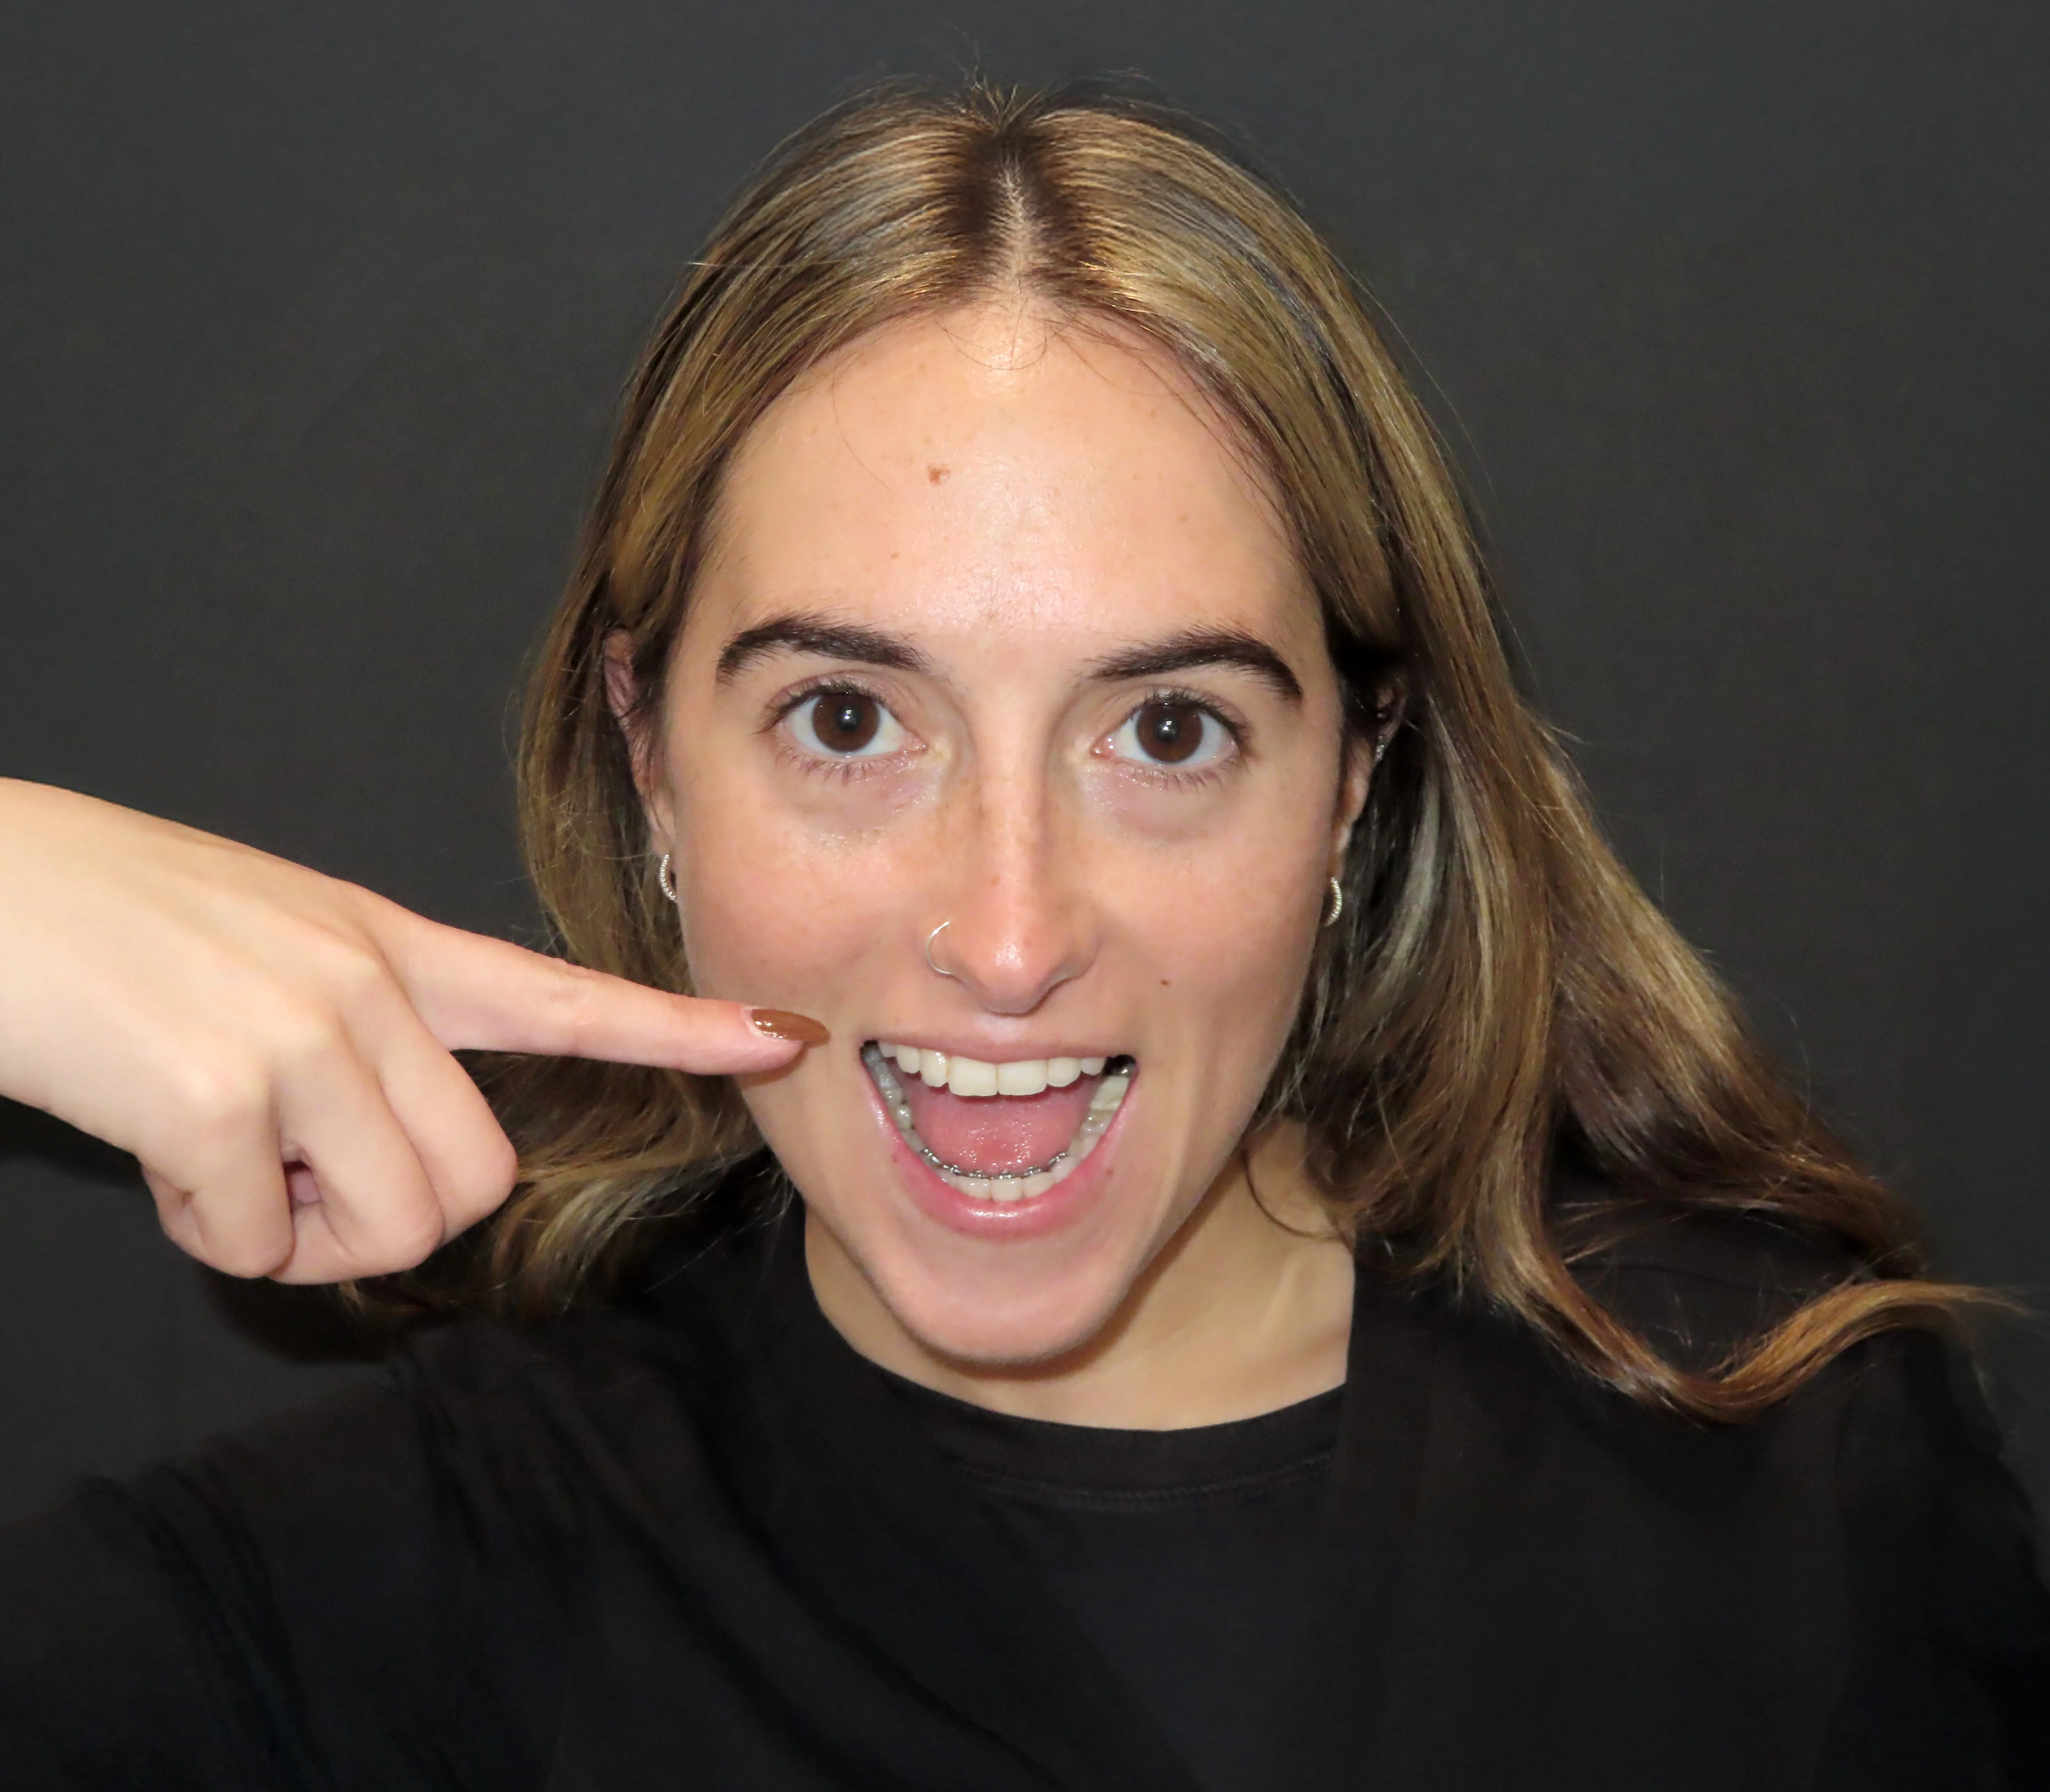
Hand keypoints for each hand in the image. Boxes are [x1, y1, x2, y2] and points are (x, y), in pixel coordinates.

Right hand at [0, 780, 821, 1282]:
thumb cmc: (107, 927)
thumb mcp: (267, 949)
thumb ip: (352, 1032)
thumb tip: (368, 1155)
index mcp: (388, 946)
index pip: (570, 992)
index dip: (685, 1029)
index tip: (785, 1038)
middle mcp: (368, 983)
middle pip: (477, 1179)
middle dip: (384, 1223)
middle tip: (282, 1181)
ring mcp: (303, 1031)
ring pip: (393, 1219)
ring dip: (297, 1234)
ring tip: (216, 1159)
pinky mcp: (223, 1090)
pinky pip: (256, 1239)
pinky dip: (203, 1230)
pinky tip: (152, 1150)